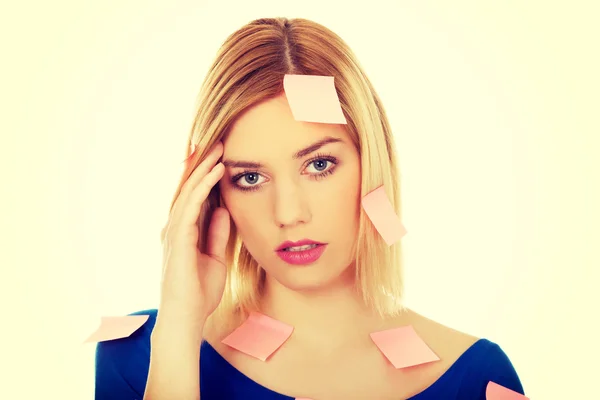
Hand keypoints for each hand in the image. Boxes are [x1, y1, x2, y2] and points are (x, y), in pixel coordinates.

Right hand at [158, 141, 229, 327]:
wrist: (187, 318)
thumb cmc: (199, 293)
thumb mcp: (215, 257)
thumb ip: (217, 233)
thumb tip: (223, 210)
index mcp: (183, 231)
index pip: (194, 196)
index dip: (204, 174)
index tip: (220, 155)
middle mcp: (174, 226)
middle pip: (187, 187)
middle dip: (201, 163)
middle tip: (217, 140)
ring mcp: (173, 230)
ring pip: (187, 190)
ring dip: (203, 168)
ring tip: (218, 147)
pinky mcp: (178, 237)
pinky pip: (191, 205)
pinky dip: (203, 186)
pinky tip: (216, 172)